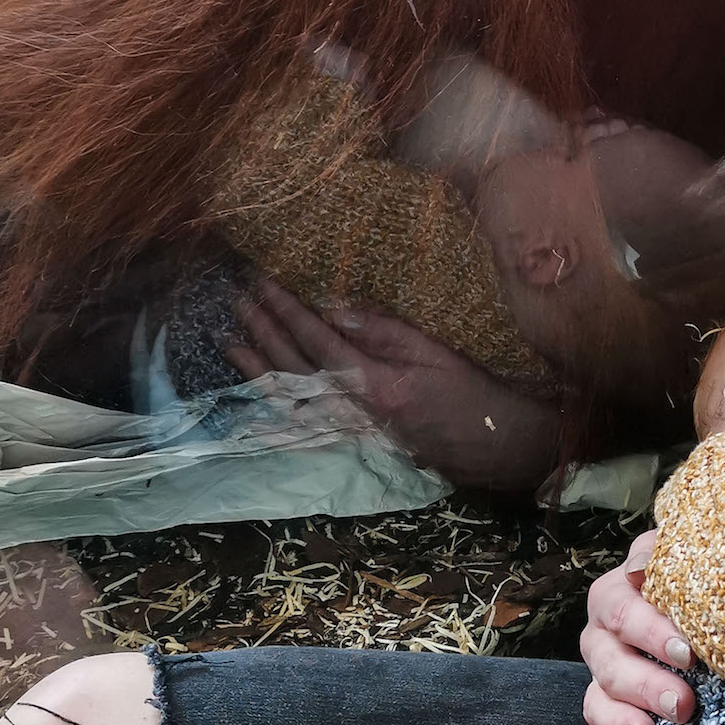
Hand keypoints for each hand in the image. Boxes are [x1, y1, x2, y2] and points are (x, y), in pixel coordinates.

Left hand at [226, 278, 561, 488]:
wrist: (495, 444)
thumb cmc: (471, 392)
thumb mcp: (434, 351)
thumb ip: (383, 331)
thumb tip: (334, 309)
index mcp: (373, 382)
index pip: (315, 337)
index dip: (284, 307)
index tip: (260, 279)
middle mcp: (351, 409)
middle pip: (292, 365)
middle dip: (261, 328)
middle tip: (236, 297)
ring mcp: (348, 429)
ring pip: (289, 396)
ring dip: (256, 365)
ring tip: (230, 338)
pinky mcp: (353, 440)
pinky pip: (301, 422)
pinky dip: (274, 405)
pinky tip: (257, 390)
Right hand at [580, 528, 696, 724]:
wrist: (702, 600)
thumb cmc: (695, 574)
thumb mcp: (684, 552)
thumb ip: (668, 552)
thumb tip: (641, 568)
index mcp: (616, 596)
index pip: (623, 611)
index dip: (651, 632)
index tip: (689, 654)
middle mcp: (603, 638)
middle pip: (609, 663)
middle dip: (645, 686)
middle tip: (684, 706)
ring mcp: (604, 679)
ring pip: (597, 702)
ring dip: (619, 724)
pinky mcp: (611, 714)